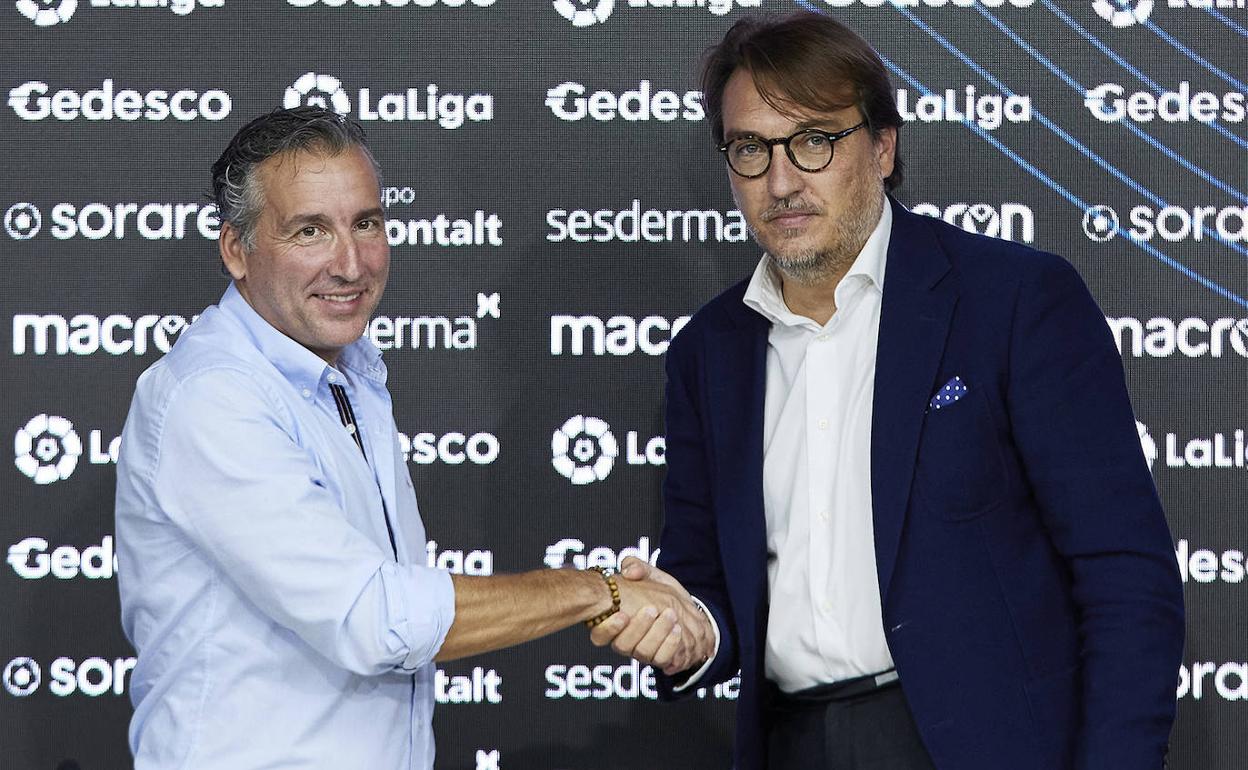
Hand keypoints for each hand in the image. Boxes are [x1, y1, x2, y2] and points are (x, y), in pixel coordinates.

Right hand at [588, 557, 713, 675]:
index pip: (599, 635)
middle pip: (622, 645)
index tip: (622, 614)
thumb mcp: (649, 575)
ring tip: (671, 615)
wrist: (685, 609)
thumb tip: (629, 571)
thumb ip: (637, 567)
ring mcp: (641, 651)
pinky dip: (670, 645)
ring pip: (642, 653)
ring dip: (657, 634)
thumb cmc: (659, 592)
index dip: (607, 629)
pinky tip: (677, 629)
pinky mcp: (659, 658)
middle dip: (638, 627)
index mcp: (615, 621)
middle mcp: (625, 641)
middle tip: (652, 609)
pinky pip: (662, 659)